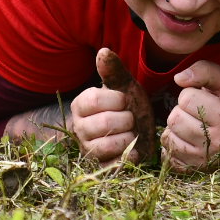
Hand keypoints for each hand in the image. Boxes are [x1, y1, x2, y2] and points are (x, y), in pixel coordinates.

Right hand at [67, 47, 155, 164]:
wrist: (140, 131)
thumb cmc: (129, 106)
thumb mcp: (124, 86)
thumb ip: (113, 71)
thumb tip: (103, 51)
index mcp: (81, 105)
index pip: (95, 100)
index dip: (118, 100)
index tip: (126, 100)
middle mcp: (79, 128)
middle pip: (104, 123)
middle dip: (127, 120)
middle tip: (131, 118)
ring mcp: (88, 149)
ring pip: (107, 145)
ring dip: (129, 138)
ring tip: (133, 133)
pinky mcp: (100, 167)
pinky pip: (112, 165)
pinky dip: (128, 157)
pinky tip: (135, 150)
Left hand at [163, 60, 219, 172]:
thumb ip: (204, 70)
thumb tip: (178, 78)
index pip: (186, 98)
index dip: (190, 95)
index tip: (203, 100)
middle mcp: (218, 142)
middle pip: (175, 119)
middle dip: (180, 112)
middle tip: (196, 115)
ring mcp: (205, 160)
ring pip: (168, 137)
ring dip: (175, 129)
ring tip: (192, 127)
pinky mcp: (193, 171)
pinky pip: (166, 154)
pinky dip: (172, 145)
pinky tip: (187, 141)